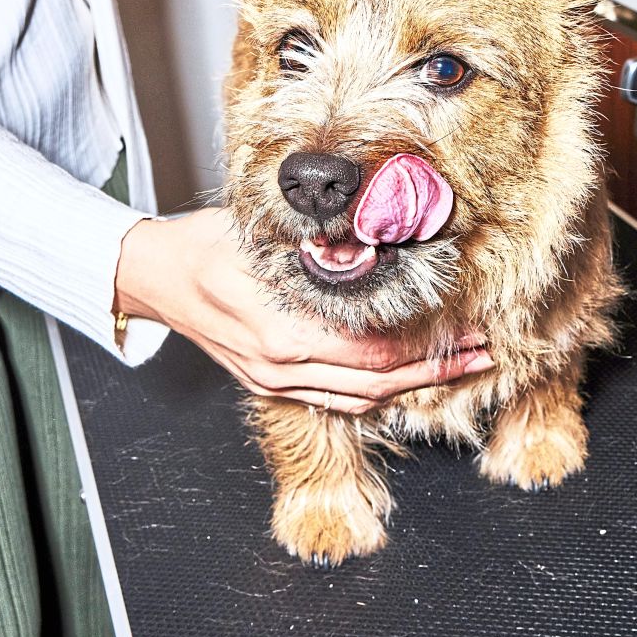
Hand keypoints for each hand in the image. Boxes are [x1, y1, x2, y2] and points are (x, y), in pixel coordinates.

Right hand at [114, 208, 491, 413]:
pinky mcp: (270, 383)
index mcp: (284, 335)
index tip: (468, 333)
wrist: (154, 277)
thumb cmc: (204, 246)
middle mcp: (282, 369)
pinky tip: (404, 378)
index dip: (429, 350)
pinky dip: (375, 392)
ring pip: (359, 400)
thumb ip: (316, 248)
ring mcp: (274, 382)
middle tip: (482, 355)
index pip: (375, 356)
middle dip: (436, 372)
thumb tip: (375, 243)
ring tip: (456, 368)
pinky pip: (334, 399)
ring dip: (412, 387)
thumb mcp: (260, 236)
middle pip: (378, 385)